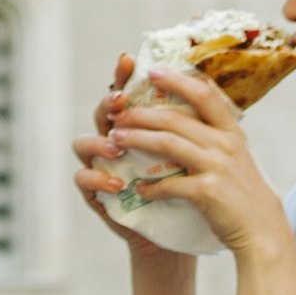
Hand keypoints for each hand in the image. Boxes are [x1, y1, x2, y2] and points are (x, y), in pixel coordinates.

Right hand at [72, 54, 183, 262]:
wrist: (182, 234)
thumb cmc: (188, 190)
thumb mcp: (195, 154)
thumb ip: (194, 124)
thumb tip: (212, 85)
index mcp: (138, 126)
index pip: (127, 94)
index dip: (123, 75)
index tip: (129, 59)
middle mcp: (115, 140)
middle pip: (102, 112)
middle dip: (108, 103)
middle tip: (121, 102)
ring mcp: (101, 166)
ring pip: (83, 143)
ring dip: (99, 142)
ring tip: (117, 147)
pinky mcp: (96, 194)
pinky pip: (83, 179)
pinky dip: (97, 179)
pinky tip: (116, 183)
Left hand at [91, 65, 286, 260]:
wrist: (263, 232)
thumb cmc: (244, 194)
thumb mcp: (239, 156)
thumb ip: (220, 133)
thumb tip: (201, 102)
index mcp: (232, 132)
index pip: (204, 95)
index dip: (177, 80)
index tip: (152, 72)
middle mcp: (225, 144)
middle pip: (175, 118)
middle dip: (140, 113)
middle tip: (118, 113)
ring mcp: (217, 166)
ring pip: (167, 143)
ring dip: (137, 139)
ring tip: (116, 138)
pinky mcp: (208, 192)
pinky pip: (170, 183)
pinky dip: (152, 186)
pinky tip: (139, 188)